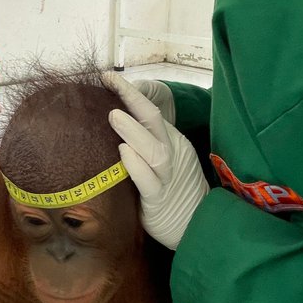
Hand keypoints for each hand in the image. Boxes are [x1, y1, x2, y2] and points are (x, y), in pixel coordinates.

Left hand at [105, 75, 208, 249]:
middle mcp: (172, 154)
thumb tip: (114, 117)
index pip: (152, 111)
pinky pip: (150, 181)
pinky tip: (124, 153)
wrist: (195, 225)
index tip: (107, 77)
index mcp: (171, 141)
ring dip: (133, 131)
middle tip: (110, 83)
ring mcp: (168, 177)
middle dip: (133, 100)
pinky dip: (137, 166)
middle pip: (155, 121)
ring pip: (154, 151)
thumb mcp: (161, 160)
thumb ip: (144, 140)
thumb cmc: (170, 190)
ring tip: (113, 115)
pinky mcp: (160, 200)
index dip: (132, 93)